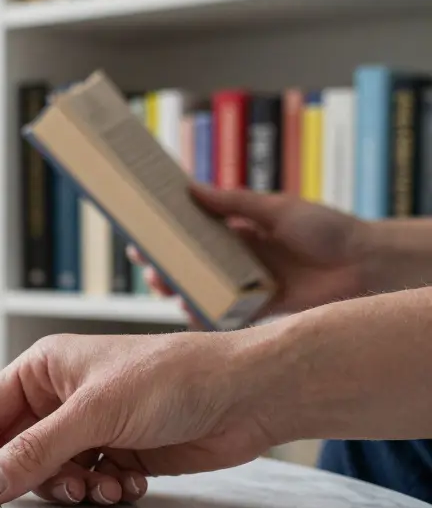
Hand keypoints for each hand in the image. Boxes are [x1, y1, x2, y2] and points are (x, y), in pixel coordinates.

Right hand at [0, 330, 277, 505]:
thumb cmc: (169, 379)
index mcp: (44, 369)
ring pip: (54, 472)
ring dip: (74, 489)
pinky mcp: (122, 451)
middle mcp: (62, 396)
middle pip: (18, 450)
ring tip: (105, 488)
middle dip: (36, 477)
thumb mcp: (93, 414)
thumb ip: (34, 452)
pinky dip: (105, 490)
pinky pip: (90, 482)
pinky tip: (131, 484)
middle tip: (62, 492)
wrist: (246, 395)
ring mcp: (93, 425)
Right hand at [130, 185, 368, 326]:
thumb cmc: (327, 230)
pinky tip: (189, 311)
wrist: (367, 265)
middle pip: (189, 264)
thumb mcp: (277, 208)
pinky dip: (202, 316)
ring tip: (164, 285)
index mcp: (240, 234)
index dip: (166, 234)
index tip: (141, 231)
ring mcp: (245, 287)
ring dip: (178, 289)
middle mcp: (237, 261)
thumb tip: (192, 189)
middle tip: (147, 263)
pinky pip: (222, 317)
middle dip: (163, 265)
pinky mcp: (258, 312)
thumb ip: (235, 203)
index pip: (192, 233)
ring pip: (200, 290)